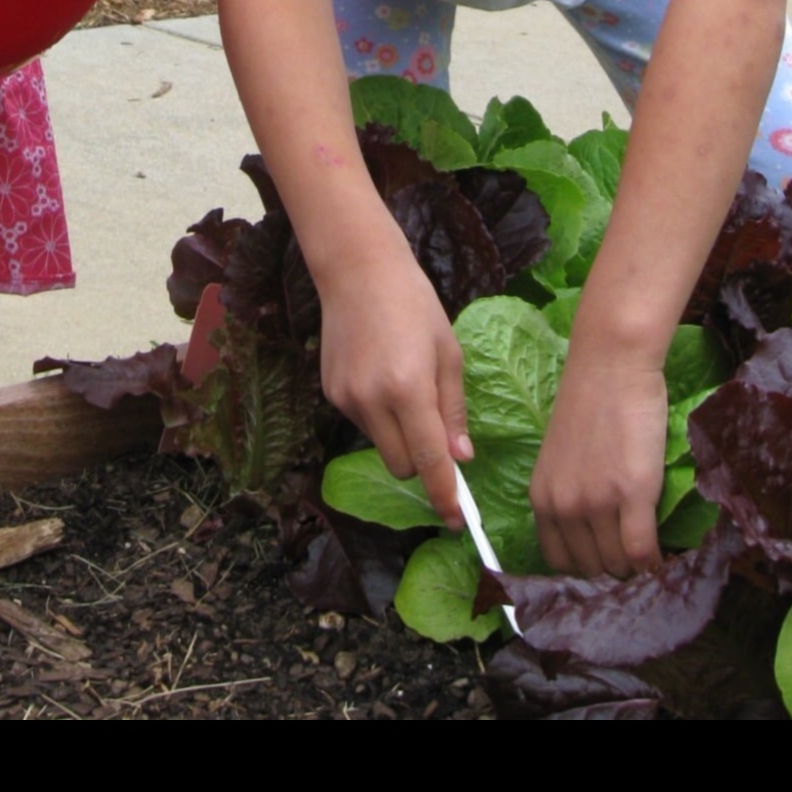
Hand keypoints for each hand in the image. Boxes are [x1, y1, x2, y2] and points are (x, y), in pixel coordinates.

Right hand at [318, 243, 471, 529]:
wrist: (358, 270)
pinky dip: (378, 416)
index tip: (458, 521)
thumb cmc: (414, 304)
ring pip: (381, 446)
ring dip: (399, 437)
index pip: (429, 461)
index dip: (444, 495)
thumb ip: (453, 410)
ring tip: (405, 388)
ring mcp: (346, 399)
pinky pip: (363, 423)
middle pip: (402, 466)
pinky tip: (381, 377)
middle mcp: (372, 401)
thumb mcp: (448, 353)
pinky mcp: (330, 392)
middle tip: (438, 438)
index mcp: (409, 389)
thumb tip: (461, 459)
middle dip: (423, 464)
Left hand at [529, 349, 667, 576]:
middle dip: (612, 570)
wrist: (612, 366)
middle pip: (590, 568)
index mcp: (541, 497)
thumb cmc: (590, 404)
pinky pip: (642, 551)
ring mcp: (596, 502)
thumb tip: (593, 537)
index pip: (558, 561)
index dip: (585, 567)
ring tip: (649, 559)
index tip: (605, 563)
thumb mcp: (562, 459)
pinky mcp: (632, 493)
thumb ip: (569, 496)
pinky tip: (662, 557)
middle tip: (633, 562)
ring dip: (635, 568)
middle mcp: (563, 505)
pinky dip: (654, 562)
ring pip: (617, 564)